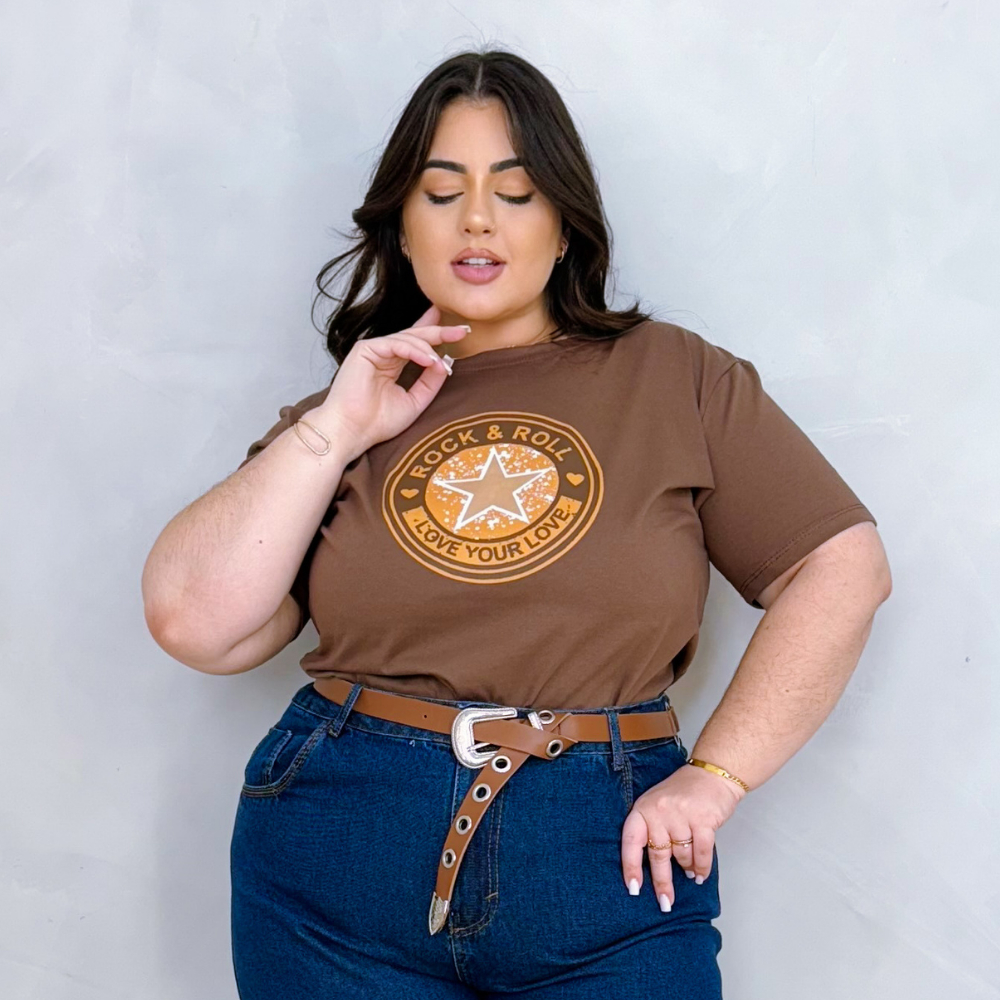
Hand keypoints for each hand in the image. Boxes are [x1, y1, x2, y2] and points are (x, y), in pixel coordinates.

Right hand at [314, 304, 468, 458]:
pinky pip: (395, 344)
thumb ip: (430, 382)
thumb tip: (446, 362)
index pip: (416, 344)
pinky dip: (415, 350)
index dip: (436, 334)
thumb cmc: (376, 423)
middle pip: (415, 336)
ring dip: (428, 348)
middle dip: (439, 332)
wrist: (352, 432)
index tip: (459, 332)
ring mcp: (373, 350)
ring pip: (407, 339)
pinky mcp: (365, 349)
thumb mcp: (415, 401)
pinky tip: (429, 360)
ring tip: (442, 363)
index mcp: (392, 365)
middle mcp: (383, 355)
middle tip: (462, 331)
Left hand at [621, 760, 745, 910]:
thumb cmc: (683, 792)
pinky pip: (701, 853)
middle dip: (662, 882)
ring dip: (687, 868)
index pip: (631, 841)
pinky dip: (702, 867)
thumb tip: (652, 869)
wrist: (711, 774)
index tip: (633, 889)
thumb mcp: (657, 804)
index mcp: (643, 808)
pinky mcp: (703, 820)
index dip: (630, 867)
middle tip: (665, 902)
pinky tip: (700, 875)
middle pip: (658, 855)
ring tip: (690, 873)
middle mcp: (659, 811)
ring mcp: (681, 815)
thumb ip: (652, 830)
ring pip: (681, 855)